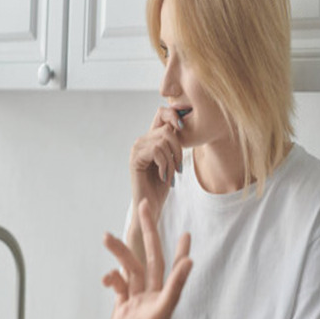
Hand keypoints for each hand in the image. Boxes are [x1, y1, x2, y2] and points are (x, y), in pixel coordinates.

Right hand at [86, 199, 191, 318]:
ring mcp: (135, 306)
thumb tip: (189, 263)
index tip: (186, 231)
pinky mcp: (120, 312)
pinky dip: (112, 279)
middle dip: (148, 234)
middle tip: (144, 208)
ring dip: (120, 254)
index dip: (179, 249)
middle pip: (151, 260)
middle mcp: (152, 301)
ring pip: (130, 271)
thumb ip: (173, 290)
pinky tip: (106, 279)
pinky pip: (118, 288)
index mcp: (163, 302)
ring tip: (106, 237)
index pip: (172, 268)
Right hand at [129, 106, 184, 223]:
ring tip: (171, 175)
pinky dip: (165, 165)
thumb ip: (174, 142)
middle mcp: (142, 141)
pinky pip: (157, 150)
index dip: (174, 114)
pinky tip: (163, 177)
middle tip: (178, 168)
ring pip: (163, 140)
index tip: (184, 126)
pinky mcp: (135, 159)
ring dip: (172, 161)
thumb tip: (182, 122)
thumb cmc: (162, 185)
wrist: (151, 205)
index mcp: (150, 138)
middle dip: (178, 149)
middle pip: (167, 129)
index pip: (162, 113)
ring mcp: (136, 149)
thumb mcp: (173, 159)